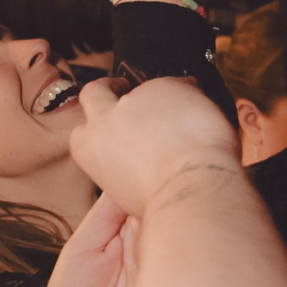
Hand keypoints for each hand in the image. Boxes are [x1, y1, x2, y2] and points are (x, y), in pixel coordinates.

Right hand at [68, 76, 242, 219]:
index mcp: (90, 149)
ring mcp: (134, 100)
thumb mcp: (128, 193)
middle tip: (121, 87)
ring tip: (184, 115)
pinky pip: (179, 85)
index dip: (99, 126)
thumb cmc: (163, 201)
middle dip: (106, 87)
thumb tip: (141, 169)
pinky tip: (202, 113)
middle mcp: (106, 120)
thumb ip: (126, 170)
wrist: (189, 188)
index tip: (111, 125)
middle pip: (94, 92)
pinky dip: (190, 95)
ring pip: (146, 88)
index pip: (83, 130)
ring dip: (160, 97)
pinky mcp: (164, 87)